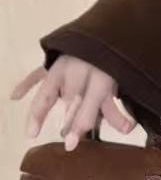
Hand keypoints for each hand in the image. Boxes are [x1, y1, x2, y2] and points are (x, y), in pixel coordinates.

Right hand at [11, 56, 135, 150]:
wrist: (106, 35)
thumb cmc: (110, 66)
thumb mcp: (116, 87)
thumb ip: (116, 110)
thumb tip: (126, 131)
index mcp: (100, 77)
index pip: (89, 105)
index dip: (80, 125)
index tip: (71, 144)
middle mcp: (79, 71)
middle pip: (70, 100)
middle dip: (67, 121)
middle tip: (64, 138)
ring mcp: (62, 65)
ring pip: (49, 90)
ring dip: (40, 111)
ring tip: (32, 131)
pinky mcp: (52, 61)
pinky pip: (37, 73)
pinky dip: (25, 84)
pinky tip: (14, 96)